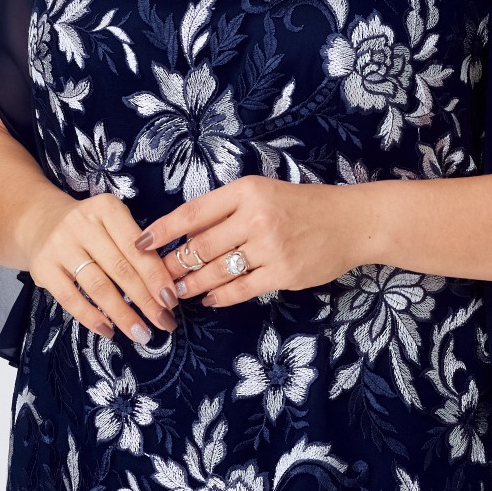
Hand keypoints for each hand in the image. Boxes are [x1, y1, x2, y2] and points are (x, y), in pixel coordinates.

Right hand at [20, 189, 180, 342]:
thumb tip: (165, 290)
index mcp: (106, 208)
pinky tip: (109, 331)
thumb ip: (135, 247)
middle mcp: (81, 223)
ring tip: (141, 334)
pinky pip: (71, 298)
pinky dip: (92, 318)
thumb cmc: (89, 228)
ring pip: (98, 286)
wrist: (39, 221)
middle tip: (164, 322)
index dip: (156, 276)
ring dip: (123, 314)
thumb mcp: (112, 223)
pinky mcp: (43, 267)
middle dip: (146, 300)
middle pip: (120, 269)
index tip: (172, 301)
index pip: (137, 248)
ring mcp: (60, 245)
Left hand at [132, 176, 371, 308]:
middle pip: (200, 246)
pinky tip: (209, 299)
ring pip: (216, 271)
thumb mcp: (262, 192)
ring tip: (177, 291)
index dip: (163, 230)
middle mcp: (256, 217)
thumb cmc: (302, 206)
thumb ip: (227, 209)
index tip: (140, 243)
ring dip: (191, 284)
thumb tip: (185, 235)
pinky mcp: (284, 273)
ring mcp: (271, 247)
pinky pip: (241, 289)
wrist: (351, 222)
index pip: (193, 212)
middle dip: (172, 265)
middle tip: (155, 277)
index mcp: (246, 191)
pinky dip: (220, 297)